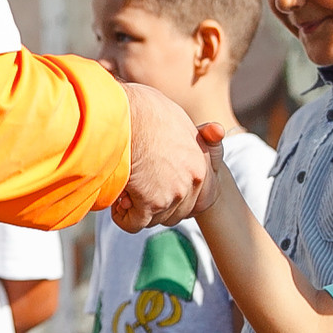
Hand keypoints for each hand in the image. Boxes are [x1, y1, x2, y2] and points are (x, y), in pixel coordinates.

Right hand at [113, 81, 213, 230]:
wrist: (124, 110)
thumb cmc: (143, 109)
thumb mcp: (179, 119)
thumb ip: (198, 137)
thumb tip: (216, 132)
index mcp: (205, 159)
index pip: (204, 200)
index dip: (179, 199)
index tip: (160, 188)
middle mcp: (196, 178)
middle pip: (176, 212)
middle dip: (154, 204)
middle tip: (137, 185)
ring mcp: (175, 192)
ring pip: (154, 219)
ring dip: (136, 209)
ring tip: (124, 186)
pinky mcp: (152, 202)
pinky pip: (134, 223)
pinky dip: (121, 216)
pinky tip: (116, 197)